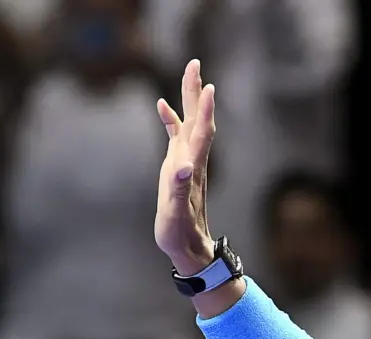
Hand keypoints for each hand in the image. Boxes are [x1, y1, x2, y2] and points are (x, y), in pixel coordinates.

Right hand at [154, 60, 217, 274]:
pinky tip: (162, 105)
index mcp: (193, 167)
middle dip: (195, 90)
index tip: (208, 86)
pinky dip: (170, 118)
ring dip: (188, 97)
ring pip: (189, 122)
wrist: (188, 244)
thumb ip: (178, 190)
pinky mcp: (177, 165)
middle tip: (194, 62)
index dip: (204, 110)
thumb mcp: (176, 213)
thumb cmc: (181, 231)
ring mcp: (186, 160)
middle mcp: (193, 159)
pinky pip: (175, 135)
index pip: (201, 132)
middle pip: (197, 118)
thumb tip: (182, 168)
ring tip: (188, 72)